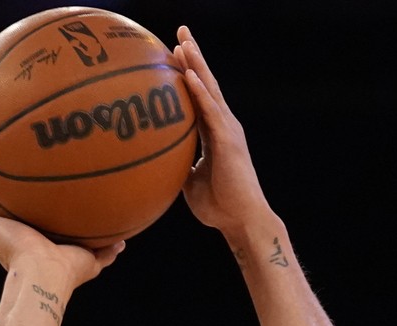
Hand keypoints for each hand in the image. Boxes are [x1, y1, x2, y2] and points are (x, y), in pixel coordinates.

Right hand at [0, 187, 123, 285]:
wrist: (43, 274)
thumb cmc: (66, 272)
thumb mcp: (91, 259)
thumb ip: (105, 251)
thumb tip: (123, 244)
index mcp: (35, 246)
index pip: (31, 233)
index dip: (32, 223)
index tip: (36, 211)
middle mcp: (14, 240)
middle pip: (6, 224)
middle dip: (5, 213)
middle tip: (5, 197)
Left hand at [172, 26, 273, 237]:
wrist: (241, 221)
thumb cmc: (218, 206)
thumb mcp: (189, 182)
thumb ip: (177, 165)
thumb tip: (155, 161)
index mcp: (214, 133)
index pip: (199, 97)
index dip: (188, 74)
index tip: (174, 53)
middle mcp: (223, 125)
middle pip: (206, 84)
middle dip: (194, 58)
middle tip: (180, 33)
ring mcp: (228, 130)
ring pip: (210, 90)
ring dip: (197, 64)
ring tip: (183, 41)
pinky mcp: (229, 141)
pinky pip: (211, 112)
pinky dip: (200, 91)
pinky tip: (189, 74)